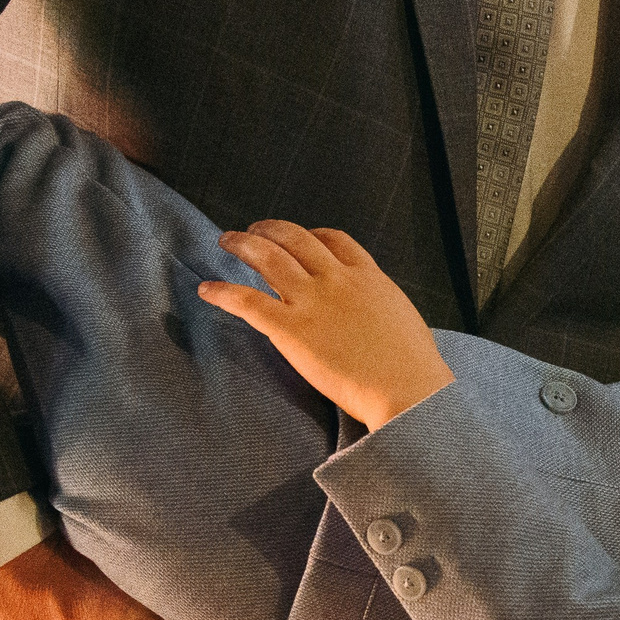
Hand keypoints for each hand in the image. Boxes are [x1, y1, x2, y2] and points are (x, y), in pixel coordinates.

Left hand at [197, 222, 453, 430]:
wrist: (407, 389)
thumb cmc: (412, 365)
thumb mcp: (402, 317)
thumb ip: (378, 304)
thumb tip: (369, 310)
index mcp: (368, 277)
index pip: (334, 239)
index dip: (310, 234)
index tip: (298, 237)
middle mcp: (337, 280)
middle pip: (295, 238)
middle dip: (269, 230)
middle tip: (252, 231)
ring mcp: (313, 301)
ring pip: (267, 257)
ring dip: (242, 245)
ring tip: (227, 241)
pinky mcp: (290, 328)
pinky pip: (246, 300)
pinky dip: (222, 291)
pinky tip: (207, 289)